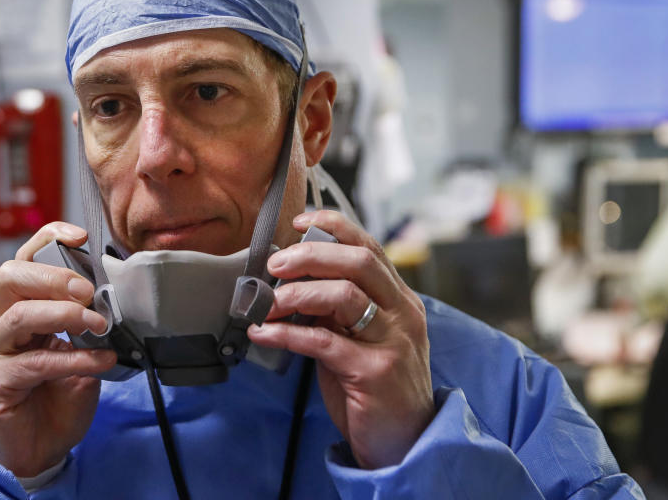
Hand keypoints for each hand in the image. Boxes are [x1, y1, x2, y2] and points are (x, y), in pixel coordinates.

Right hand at [0, 222, 116, 476]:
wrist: (38, 451)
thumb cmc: (56, 397)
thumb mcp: (81, 352)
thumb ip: (89, 326)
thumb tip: (113, 302)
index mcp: (19, 307)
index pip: (26, 259)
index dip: (49, 238)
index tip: (80, 235)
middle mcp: (0, 323)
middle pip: (11, 277)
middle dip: (53, 276)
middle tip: (87, 291)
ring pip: (18, 314)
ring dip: (62, 315)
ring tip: (96, 325)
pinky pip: (34, 362)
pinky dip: (72, 359)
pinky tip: (98, 363)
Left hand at [247, 210, 433, 468]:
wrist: (404, 444)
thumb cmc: (375, 388)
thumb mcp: (359, 338)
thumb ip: (336, 309)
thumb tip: (290, 282)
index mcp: (400, 299)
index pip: (369, 246)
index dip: (334, 227)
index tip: (299, 223)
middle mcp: (402, 313)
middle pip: (358, 261)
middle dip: (310, 256)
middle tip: (275, 265)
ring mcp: (393, 341)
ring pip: (344, 295)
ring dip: (296, 295)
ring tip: (267, 305)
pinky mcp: (375, 372)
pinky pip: (324, 341)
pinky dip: (286, 333)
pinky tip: (263, 333)